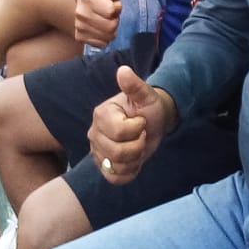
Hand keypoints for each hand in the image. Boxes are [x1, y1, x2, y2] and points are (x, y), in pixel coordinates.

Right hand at [74, 0, 121, 47]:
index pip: (112, 12)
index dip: (117, 8)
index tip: (114, 3)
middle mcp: (80, 14)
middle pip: (111, 27)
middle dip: (115, 19)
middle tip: (110, 12)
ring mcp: (79, 26)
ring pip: (107, 37)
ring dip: (111, 29)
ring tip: (106, 19)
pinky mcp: (79, 36)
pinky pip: (100, 44)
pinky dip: (104, 37)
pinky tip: (101, 28)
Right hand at [87, 66, 169, 183]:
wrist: (153, 121)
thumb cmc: (149, 106)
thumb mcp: (146, 95)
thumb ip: (134, 85)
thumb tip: (123, 70)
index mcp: (101, 114)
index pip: (119, 133)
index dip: (138, 130)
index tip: (141, 121)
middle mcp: (94, 133)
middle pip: (117, 152)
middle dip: (138, 146)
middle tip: (141, 135)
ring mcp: (97, 151)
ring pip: (116, 167)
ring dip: (135, 159)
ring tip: (137, 146)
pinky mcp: (103, 166)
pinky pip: (115, 178)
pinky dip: (129, 172)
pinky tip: (134, 160)